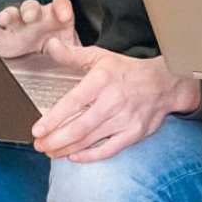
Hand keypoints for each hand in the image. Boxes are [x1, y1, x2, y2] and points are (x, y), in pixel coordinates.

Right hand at [0, 0, 79, 58]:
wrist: (41, 58)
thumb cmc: (58, 48)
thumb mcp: (70, 50)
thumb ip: (71, 51)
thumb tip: (62, 50)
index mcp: (55, 18)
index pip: (60, 4)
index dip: (61, 7)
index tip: (64, 17)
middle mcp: (35, 17)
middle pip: (32, 6)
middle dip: (31, 10)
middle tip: (31, 16)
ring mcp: (17, 25)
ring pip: (12, 13)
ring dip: (9, 15)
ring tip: (5, 19)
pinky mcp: (2, 37)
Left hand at [30, 42, 199, 162]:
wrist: (164, 84)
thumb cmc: (127, 71)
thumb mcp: (100, 57)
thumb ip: (73, 54)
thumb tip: (51, 45)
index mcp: (102, 80)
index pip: (73, 102)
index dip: (53, 119)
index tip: (37, 130)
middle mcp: (113, 101)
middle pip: (79, 127)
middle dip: (55, 140)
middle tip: (39, 146)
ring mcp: (124, 119)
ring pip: (90, 140)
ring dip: (66, 149)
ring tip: (50, 152)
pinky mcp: (134, 133)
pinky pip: (108, 150)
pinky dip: (89, 156)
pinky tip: (74, 156)